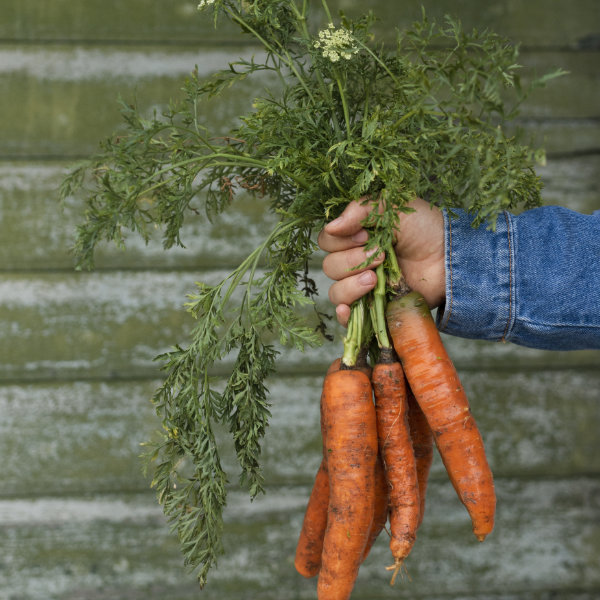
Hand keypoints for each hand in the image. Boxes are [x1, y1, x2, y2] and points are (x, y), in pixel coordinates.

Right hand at [317, 197, 444, 325]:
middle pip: (330, 267)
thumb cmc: (425, 229)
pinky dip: (343, 314)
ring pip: (336, 291)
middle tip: (382, 256)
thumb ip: (360, 209)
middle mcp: (356, 262)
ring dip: (351, 285)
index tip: (365, 235)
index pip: (327, 241)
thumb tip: (331, 227)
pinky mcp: (374, 309)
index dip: (340, 240)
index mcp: (356, 238)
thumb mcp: (393, 206)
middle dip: (352, 261)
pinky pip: (346, 318)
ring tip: (375, 280)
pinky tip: (348, 309)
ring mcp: (364, 287)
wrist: (451, 259)